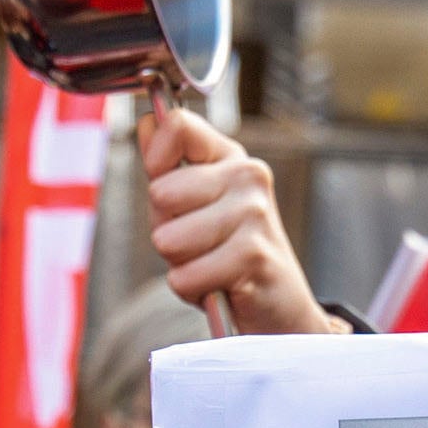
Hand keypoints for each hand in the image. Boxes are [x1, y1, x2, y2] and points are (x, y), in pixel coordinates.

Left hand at [139, 102, 334, 336]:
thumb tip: (146, 122)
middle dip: (165, 230)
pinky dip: (192, 290)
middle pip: (159, 193)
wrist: (281, 306)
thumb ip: (170, 166)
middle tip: (198, 244)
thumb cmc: (230, 254)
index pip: (177, 125)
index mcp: (231, 158)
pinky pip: (184, 277)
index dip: (155, 160)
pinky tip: (219, 284)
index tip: (170, 191)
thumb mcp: (197, 204)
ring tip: (210, 264)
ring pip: (168, 240)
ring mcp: (254, 214)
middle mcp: (248, 176)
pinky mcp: (252, 256)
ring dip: (180, 264)